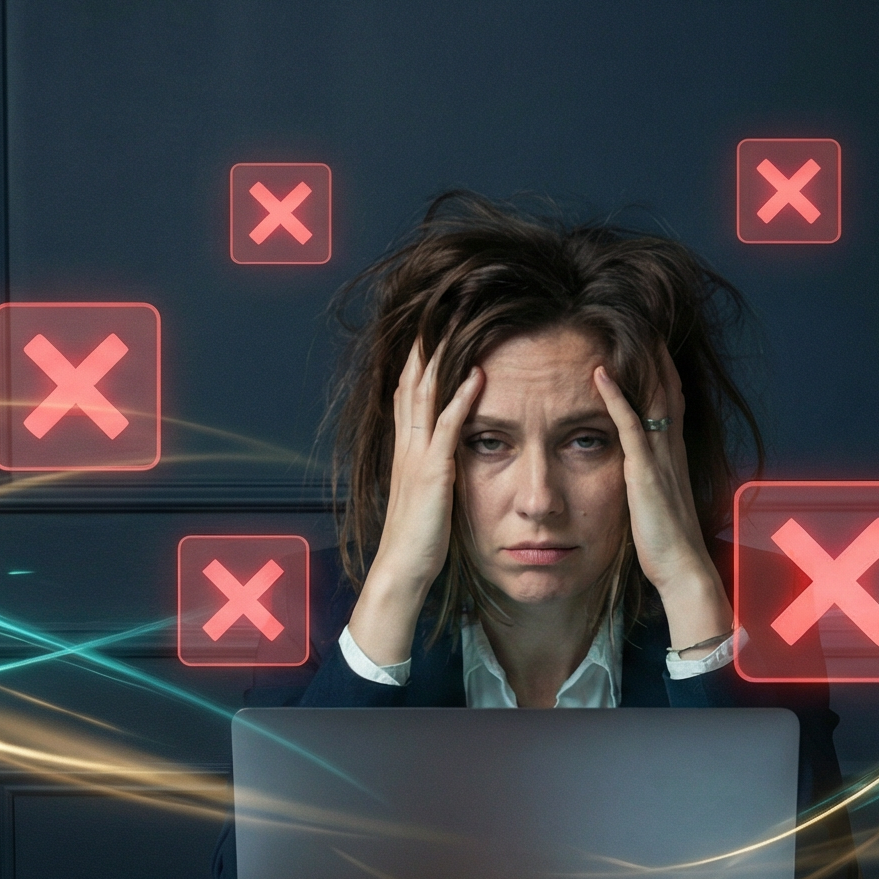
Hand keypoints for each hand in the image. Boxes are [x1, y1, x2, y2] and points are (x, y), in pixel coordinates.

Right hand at [348, 340, 482, 666]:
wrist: (401, 569)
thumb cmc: (418, 537)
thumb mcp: (425, 493)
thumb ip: (432, 467)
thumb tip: (446, 453)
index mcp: (405, 449)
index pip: (408, 392)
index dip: (416, 359)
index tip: (428, 329)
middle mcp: (407, 445)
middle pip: (412, 382)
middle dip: (424, 345)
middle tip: (436, 309)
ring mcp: (417, 456)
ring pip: (426, 395)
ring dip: (441, 358)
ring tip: (455, 324)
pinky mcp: (432, 473)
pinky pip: (448, 427)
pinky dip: (461, 398)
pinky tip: (476, 375)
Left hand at [592, 354, 728, 650]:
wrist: (683, 569)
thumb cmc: (667, 544)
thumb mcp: (656, 503)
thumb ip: (649, 481)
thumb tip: (638, 475)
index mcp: (672, 457)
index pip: (669, 403)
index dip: (662, 372)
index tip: (650, 344)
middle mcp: (670, 450)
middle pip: (666, 389)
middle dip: (656, 356)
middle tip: (644, 323)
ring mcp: (659, 459)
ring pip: (651, 398)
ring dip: (638, 363)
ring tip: (626, 330)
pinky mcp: (645, 472)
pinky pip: (628, 425)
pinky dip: (614, 396)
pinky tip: (599, 373)